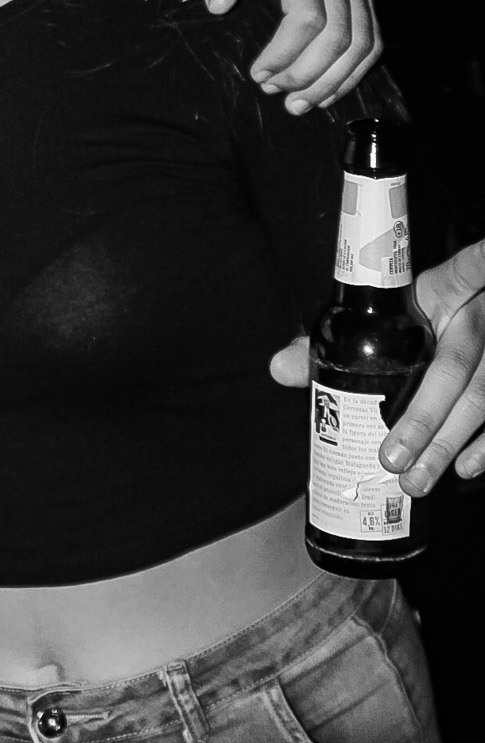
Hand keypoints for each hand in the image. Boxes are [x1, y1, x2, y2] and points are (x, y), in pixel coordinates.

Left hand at [193, 0, 379, 112]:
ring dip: (331, 81)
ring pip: (361, 43)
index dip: (285, 53)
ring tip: (297, 103)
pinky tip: (325, 93)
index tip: (257, 73)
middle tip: (273, 91)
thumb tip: (219, 5)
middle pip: (337, 36)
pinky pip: (372, 41)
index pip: (307, 15)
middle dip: (306, 74)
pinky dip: (353, 73)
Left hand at [269, 237, 484, 492]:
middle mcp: (483, 317)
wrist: (467, 326)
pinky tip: (465, 468)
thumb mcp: (390, 320)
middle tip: (391, 459)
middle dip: (425, 416)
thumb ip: (337, 341)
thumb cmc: (422, 326)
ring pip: (483, 395)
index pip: (465, 269)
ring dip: (449, 442)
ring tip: (415, 480)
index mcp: (451, 291)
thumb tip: (278, 368)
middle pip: (459, 364)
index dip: (478, 262)